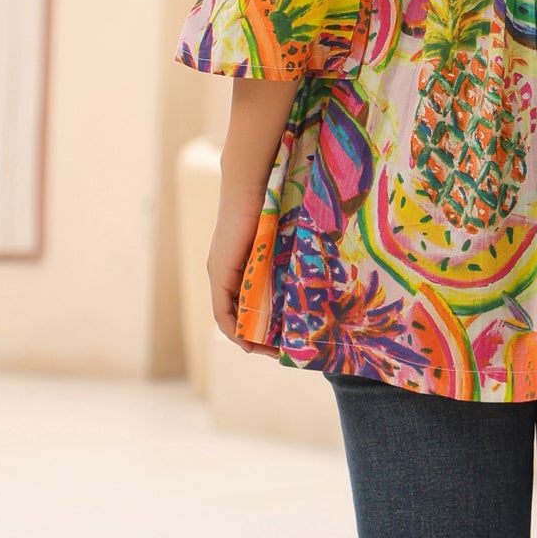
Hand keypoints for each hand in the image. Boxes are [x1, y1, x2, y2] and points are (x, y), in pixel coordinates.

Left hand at [206, 187, 281, 358]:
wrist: (251, 186)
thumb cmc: (271, 204)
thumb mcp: (280, 238)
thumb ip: (287, 253)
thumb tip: (315, 262)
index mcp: (240, 264)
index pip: (247, 302)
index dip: (261, 324)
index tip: (281, 340)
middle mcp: (225, 272)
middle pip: (238, 314)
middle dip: (258, 336)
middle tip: (280, 352)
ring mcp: (221, 273)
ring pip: (230, 317)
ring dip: (247, 336)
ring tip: (269, 350)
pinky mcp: (220, 273)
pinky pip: (223, 311)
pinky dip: (235, 328)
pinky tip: (250, 340)